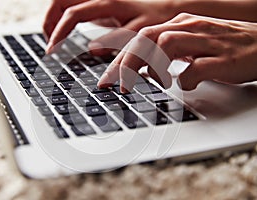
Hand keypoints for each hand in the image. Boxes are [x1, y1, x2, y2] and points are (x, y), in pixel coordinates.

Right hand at [43, 0, 177, 54]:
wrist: (167, 10)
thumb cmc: (156, 20)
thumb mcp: (138, 33)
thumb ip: (115, 40)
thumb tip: (93, 49)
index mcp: (107, 3)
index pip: (72, 14)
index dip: (59, 32)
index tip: (52, 50)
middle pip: (61, 0)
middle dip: (50, 20)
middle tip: (51, 43)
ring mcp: (97, 2)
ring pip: (66, 2)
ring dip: (56, 19)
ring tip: (56, 40)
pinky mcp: (99, 8)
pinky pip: (75, 9)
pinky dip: (66, 22)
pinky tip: (69, 36)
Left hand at [97, 13, 256, 91]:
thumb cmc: (224, 47)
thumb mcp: (190, 45)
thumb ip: (166, 53)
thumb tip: (142, 69)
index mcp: (180, 24)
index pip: (140, 37)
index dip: (119, 57)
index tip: (106, 77)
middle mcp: (189, 28)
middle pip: (147, 38)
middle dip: (126, 63)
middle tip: (116, 85)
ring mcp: (206, 41)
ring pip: (166, 44)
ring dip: (152, 67)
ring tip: (153, 83)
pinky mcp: (223, 58)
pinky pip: (196, 67)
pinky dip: (184, 79)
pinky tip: (185, 85)